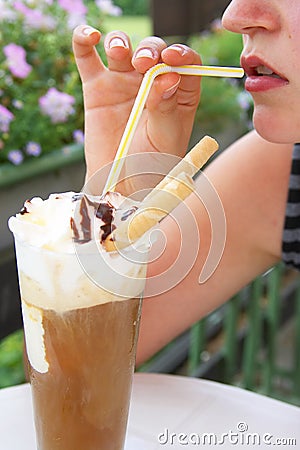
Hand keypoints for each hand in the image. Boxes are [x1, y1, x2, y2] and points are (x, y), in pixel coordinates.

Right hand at [72, 26, 200, 180]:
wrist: (120, 185)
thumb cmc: (149, 167)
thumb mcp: (164, 140)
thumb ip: (166, 108)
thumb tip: (169, 75)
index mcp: (178, 96)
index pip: (186, 65)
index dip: (181, 55)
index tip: (173, 58)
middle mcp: (152, 85)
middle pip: (154, 52)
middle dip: (150, 50)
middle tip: (144, 63)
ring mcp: (124, 84)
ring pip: (123, 48)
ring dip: (121, 42)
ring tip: (120, 52)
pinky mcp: (97, 88)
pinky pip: (88, 58)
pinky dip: (84, 41)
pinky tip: (89, 36)